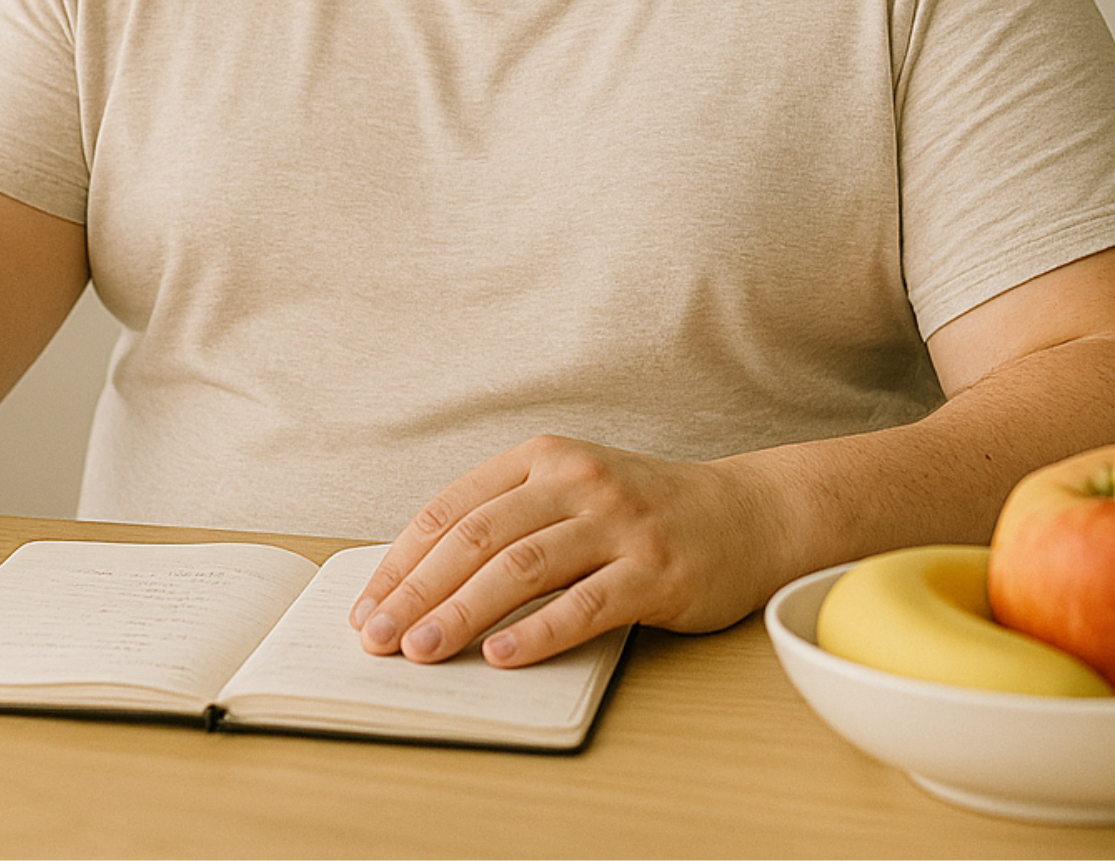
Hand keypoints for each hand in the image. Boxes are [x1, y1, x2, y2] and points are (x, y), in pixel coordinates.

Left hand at [346, 435, 786, 667]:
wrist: (748, 514)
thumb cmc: (644, 513)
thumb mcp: (571, 493)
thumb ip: (508, 522)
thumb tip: (419, 585)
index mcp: (543, 457)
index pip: (452, 508)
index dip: (402, 560)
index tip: (366, 605)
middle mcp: (577, 481)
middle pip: (477, 538)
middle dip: (417, 591)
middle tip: (377, 637)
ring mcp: (618, 523)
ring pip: (521, 568)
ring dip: (461, 613)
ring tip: (422, 650)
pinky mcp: (655, 570)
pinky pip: (585, 604)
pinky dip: (537, 632)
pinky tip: (500, 656)